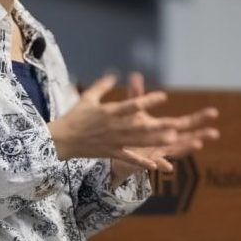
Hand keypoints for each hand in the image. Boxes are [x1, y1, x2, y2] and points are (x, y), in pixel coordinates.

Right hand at [51, 72, 218, 173]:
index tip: (164, 96)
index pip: (131, 106)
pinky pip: (129, 158)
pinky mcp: (112, 153)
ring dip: (156, 141)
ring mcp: (114, 142)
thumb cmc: (75, 116)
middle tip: (177, 124)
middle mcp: (114, 127)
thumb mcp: (87, 97)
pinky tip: (155, 166)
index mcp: (109, 112)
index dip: (148, 101)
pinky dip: (141, 163)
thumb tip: (114, 74)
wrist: (62, 139)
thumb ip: (102, 86)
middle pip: (140, 127)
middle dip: (159, 126)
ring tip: (172, 139)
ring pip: (139, 142)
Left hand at [110, 73, 219, 177]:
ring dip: (186, 148)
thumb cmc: (128, 131)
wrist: (116, 152)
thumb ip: (137, 95)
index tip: (214, 113)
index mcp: (167, 130)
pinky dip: (162, 165)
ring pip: (175, 151)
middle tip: (215, 133)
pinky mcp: (146, 162)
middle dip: (201, 135)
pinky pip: (155, 164)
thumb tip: (136, 75)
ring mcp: (158, 154)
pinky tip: (169, 167)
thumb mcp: (134, 112)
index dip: (200, 118)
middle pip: (187, 138)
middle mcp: (166, 143)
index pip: (186, 123)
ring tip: (198, 144)